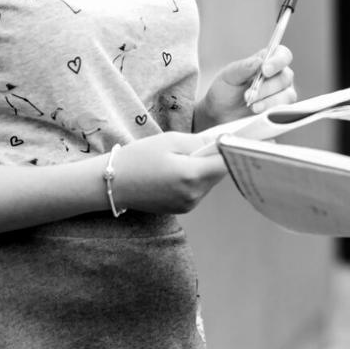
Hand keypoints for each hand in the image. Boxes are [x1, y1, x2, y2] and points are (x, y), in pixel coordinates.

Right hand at [109, 131, 228, 214]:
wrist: (113, 184)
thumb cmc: (138, 158)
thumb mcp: (170, 141)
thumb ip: (200, 142)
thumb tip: (223, 141)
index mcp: (192, 175)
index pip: (228, 162)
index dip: (233, 149)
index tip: (236, 138)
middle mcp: (194, 194)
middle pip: (220, 172)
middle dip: (216, 157)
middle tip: (201, 144)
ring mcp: (189, 204)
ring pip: (210, 181)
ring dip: (205, 169)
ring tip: (182, 159)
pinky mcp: (183, 209)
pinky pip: (199, 190)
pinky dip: (195, 179)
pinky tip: (176, 172)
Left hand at [193, 45, 295, 129]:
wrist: (220, 112)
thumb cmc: (226, 89)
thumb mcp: (229, 76)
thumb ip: (243, 67)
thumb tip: (259, 61)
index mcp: (269, 62)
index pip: (283, 55)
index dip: (277, 61)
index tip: (264, 70)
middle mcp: (279, 77)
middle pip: (285, 78)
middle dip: (267, 87)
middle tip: (248, 95)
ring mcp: (282, 95)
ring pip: (287, 96)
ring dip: (270, 101)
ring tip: (253, 107)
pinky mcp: (281, 112)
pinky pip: (284, 112)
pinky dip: (271, 112)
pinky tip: (258, 113)